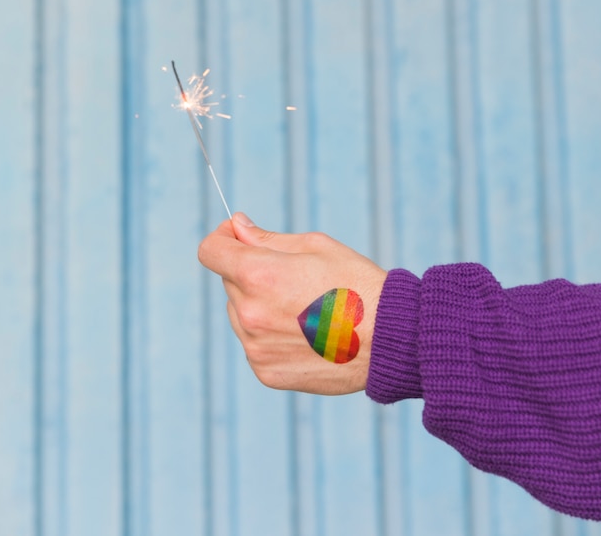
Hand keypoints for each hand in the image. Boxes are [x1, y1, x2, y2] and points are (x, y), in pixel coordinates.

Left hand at [198, 212, 386, 394]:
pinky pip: (254, 343)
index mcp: (258, 274)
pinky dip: (270, 335)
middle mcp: (249, 313)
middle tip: (294, 279)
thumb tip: (236, 227)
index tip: (238, 238)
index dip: (223, 239)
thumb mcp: (315, 246)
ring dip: (259, 305)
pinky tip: (305, 334)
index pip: (210, 250)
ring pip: (240, 313)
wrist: (390, 340)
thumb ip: (265, 238)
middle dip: (252, 273)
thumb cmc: (357, 283)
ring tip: (305, 310)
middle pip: (230, 282)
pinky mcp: (265, 372)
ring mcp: (255, 347)